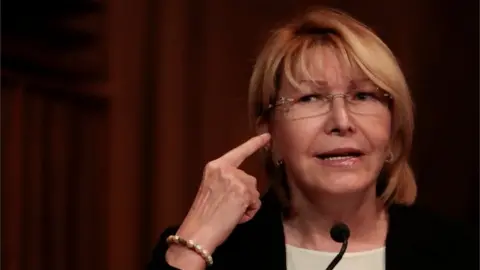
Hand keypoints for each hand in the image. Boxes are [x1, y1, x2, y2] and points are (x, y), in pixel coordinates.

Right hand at [165, 133, 270, 268]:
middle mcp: (224, 169)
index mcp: (214, 166)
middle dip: (245, 195)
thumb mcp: (211, 189)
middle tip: (229, 209)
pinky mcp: (243, 192)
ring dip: (247, 205)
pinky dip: (250, 212)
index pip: (238, 152)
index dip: (254, 144)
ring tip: (231, 214)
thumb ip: (227, 182)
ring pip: (254, 191)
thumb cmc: (203, 216)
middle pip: (249, 179)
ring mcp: (235, 179)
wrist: (198, 231)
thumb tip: (246, 189)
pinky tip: (236, 217)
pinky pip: (256, 202)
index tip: (267, 136)